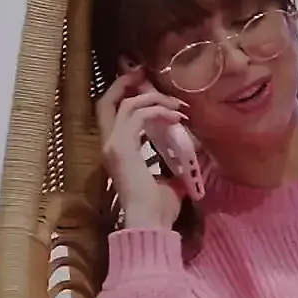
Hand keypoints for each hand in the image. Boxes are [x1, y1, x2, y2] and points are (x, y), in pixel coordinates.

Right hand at [95, 68, 187, 230]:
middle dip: (126, 85)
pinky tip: (176, 117)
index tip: (148, 87)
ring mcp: (112, 145)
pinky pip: (137, 115)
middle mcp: (109, 145)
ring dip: (153, 99)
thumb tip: (191, 154)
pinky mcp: (122, 146)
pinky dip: (157, 110)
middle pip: (106, 102)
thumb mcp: (169, 181)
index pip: (112, 114)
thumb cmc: (158, 210)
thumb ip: (173, 165)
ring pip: (126, 105)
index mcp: (116, 152)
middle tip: (145, 74)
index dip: (125, 96)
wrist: (150, 224)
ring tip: (177, 106)